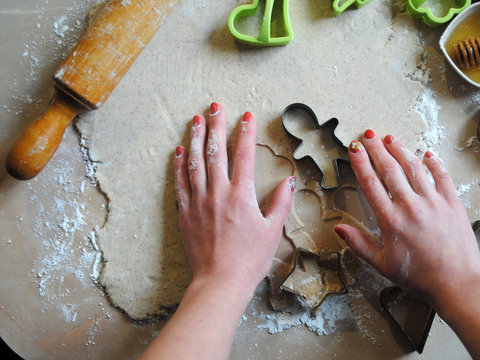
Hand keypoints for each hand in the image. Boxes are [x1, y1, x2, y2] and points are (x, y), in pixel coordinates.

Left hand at [173, 102, 294, 290]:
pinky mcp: (185, 212)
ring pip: (194, 162)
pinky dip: (179, 164)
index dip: (245, 133)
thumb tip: (288, 181)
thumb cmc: (249, 260)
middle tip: (214, 106)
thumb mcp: (272, 231)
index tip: (246, 116)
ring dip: (194, 138)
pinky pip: (180, 182)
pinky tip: (179, 151)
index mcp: (242, 196)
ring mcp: (198, 201)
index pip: (243, 155)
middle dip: (215, 125)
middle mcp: (218, 193)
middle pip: (215, 151)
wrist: (219, 282)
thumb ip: (280, 203)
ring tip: (195, 120)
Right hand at [334, 130, 479, 306]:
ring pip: (414, 167)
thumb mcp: (382, 264)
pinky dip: (434, 162)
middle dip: (377, 149)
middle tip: (368, 134)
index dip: (360, 162)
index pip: (370, 183)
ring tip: (390, 138)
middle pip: (390, 169)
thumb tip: (339, 228)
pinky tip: (427, 153)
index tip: (354, 148)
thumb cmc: (419, 277)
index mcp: (391, 221)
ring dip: (400, 150)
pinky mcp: (453, 203)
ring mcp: (433, 202)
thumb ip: (359, 244)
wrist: (456, 284)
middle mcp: (411, 206)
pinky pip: (442, 176)